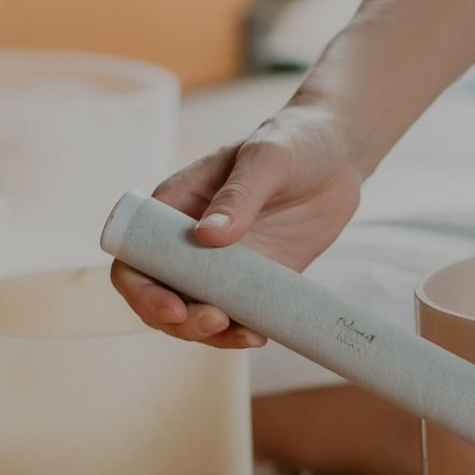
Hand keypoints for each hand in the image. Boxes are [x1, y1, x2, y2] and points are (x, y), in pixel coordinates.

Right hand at [109, 101, 365, 347]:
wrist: (339, 154)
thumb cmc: (294, 140)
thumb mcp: (268, 158)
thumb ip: (239, 195)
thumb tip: (206, 237)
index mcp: (174, 206)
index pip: (134, 256)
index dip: (141, 289)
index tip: (172, 306)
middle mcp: (189, 241)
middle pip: (160, 295)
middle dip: (178, 320)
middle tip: (215, 322)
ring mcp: (221, 264)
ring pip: (196, 313)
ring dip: (210, 334)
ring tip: (246, 334)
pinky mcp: (255, 280)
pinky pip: (238, 315)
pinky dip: (241, 331)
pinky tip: (260, 334)